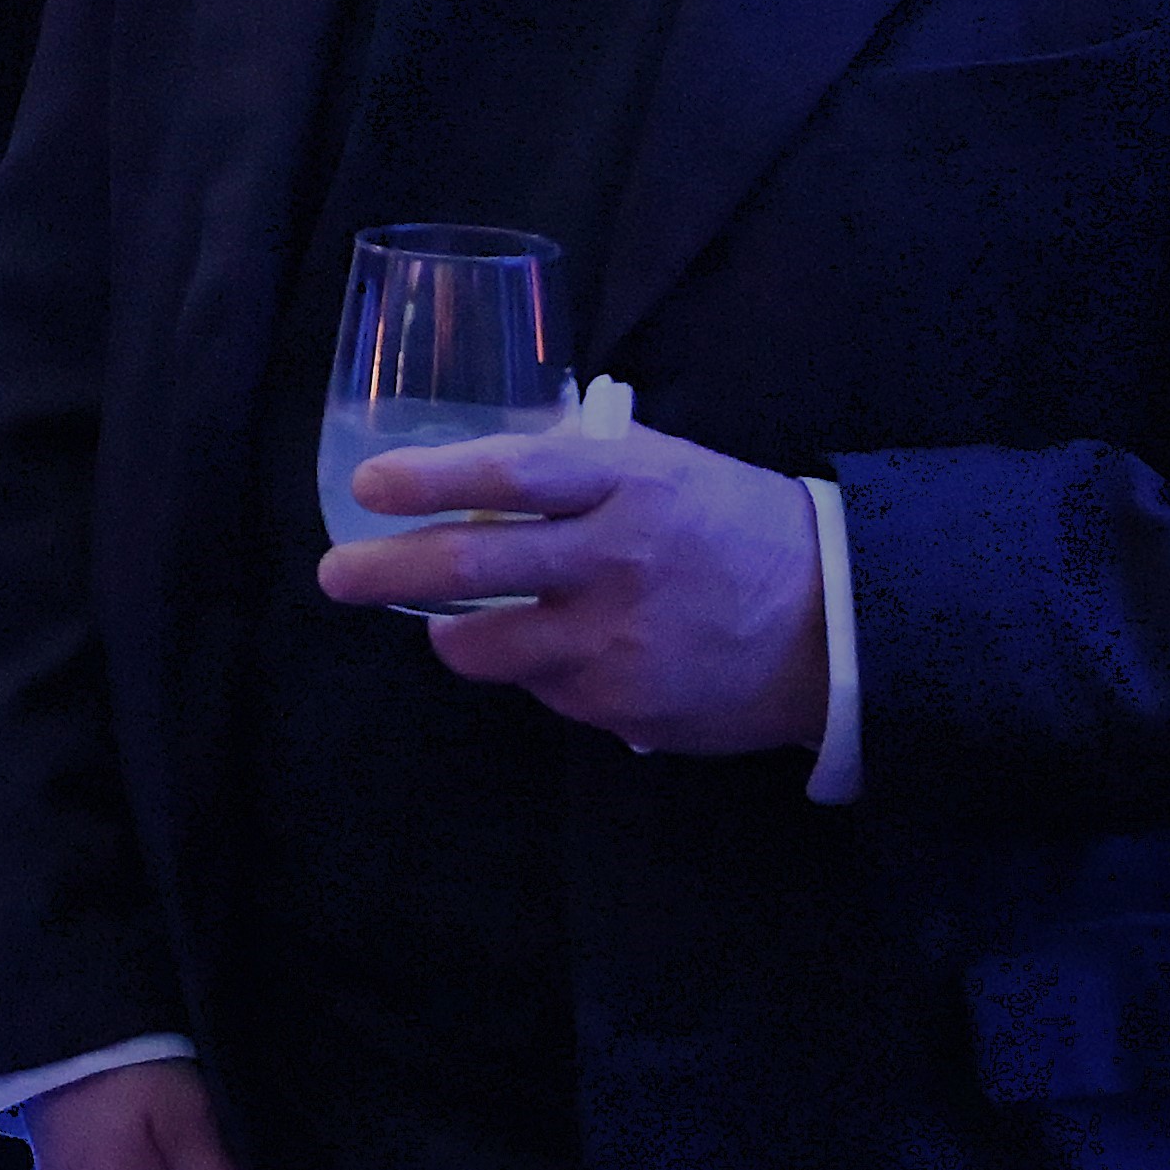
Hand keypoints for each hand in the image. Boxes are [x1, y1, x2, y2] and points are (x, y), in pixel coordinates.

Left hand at [321, 415, 831, 757]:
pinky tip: (562, 651)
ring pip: (486, 643)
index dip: (430, 478)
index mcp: (626, 482)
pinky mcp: (621, 705)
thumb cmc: (736, 528)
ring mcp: (615, 639)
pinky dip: (533, 668)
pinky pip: (541, 687)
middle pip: (470, 563)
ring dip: (448, 633)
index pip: (510, 472)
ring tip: (441, 623)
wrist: (834, 624)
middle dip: (384, 571)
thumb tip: (483, 466)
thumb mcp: (667, 467)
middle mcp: (614, 558)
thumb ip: (580, 464)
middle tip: (335, 576)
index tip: (368, 487)